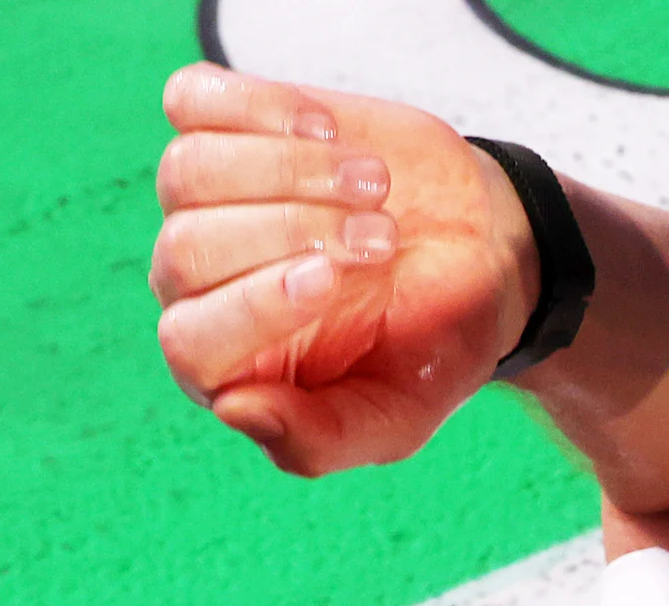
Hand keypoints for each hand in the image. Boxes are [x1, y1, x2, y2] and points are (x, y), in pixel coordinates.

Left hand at [149, 64, 535, 474]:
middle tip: (383, 237)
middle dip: (292, 233)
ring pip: (191, 172)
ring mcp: (204, 201)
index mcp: (228, 366)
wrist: (480, 253)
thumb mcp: (395, 417)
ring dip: (290, 170)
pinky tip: (329, 132)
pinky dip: (262, 108)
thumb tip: (234, 409)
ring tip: (376, 183)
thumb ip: (319, 440)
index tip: (332, 279)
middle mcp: (199, 284)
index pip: (191, 341)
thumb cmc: (433, 345)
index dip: (253, 307)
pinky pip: (194, 102)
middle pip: (188, 248)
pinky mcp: (225, 129)